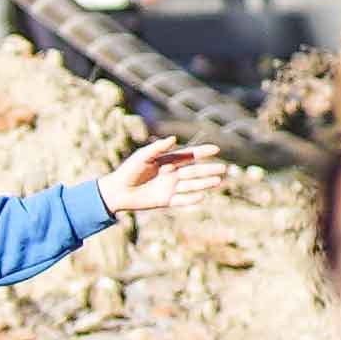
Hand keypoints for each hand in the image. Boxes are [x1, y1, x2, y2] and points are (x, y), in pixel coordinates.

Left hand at [107, 139, 224, 213]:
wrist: (117, 191)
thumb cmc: (128, 171)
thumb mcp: (143, 157)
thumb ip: (157, 148)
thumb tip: (174, 139)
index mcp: (167, 161)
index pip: (188, 156)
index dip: (202, 152)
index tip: (216, 149)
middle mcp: (172, 174)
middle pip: (194, 171)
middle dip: (208, 170)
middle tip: (224, 168)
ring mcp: (170, 188)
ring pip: (191, 185)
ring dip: (204, 183)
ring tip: (218, 181)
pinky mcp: (166, 200)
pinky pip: (181, 200)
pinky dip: (191, 198)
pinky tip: (202, 196)